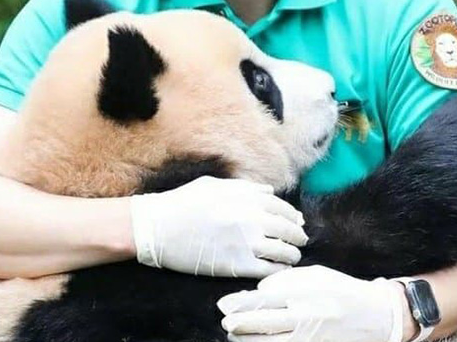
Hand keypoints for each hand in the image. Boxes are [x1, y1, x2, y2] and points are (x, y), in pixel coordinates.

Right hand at [129, 175, 306, 277]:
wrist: (156, 226)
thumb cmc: (182, 202)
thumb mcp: (216, 185)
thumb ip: (247, 188)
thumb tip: (270, 192)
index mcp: (249, 198)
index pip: (284, 209)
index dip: (293, 218)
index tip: (296, 223)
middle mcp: (252, 218)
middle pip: (289, 230)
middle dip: (297, 237)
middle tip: (300, 241)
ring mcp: (246, 242)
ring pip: (283, 252)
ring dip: (291, 255)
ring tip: (291, 257)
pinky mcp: (236, 264)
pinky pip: (268, 270)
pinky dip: (278, 271)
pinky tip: (278, 270)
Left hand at [217, 265, 404, 341]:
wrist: (376, 316)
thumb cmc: (344, 291)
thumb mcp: (317, 275)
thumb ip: (286, 280)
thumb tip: (258, 290)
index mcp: (302, 293)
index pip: (260, 300)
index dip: (237, 304)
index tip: (224, 305)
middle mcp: (302, 317)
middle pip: (256, 324)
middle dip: (235, 324)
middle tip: (228, 321)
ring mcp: (306, 337)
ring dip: (245, 339)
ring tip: (237, 333)